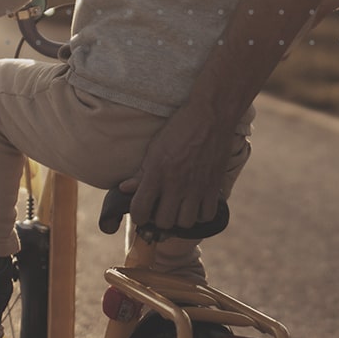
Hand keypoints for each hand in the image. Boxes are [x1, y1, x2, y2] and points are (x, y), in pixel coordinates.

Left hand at [126, 101, 233, 235]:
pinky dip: (200, 214)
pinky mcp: (214, 186)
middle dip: (159, 219)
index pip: (140, 210)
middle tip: (161, 209)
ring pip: (185, 222)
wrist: (210, 115)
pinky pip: (206, 215)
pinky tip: (196, 204)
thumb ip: (141, 172)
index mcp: (156, 172)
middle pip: (163, 221)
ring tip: (179, 208)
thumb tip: (124, 188)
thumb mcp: (155, 147)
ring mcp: (196, 187)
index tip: (142, 211)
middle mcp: (175, 183)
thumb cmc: (179, 128)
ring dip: (180, 218)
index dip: (138, 216)